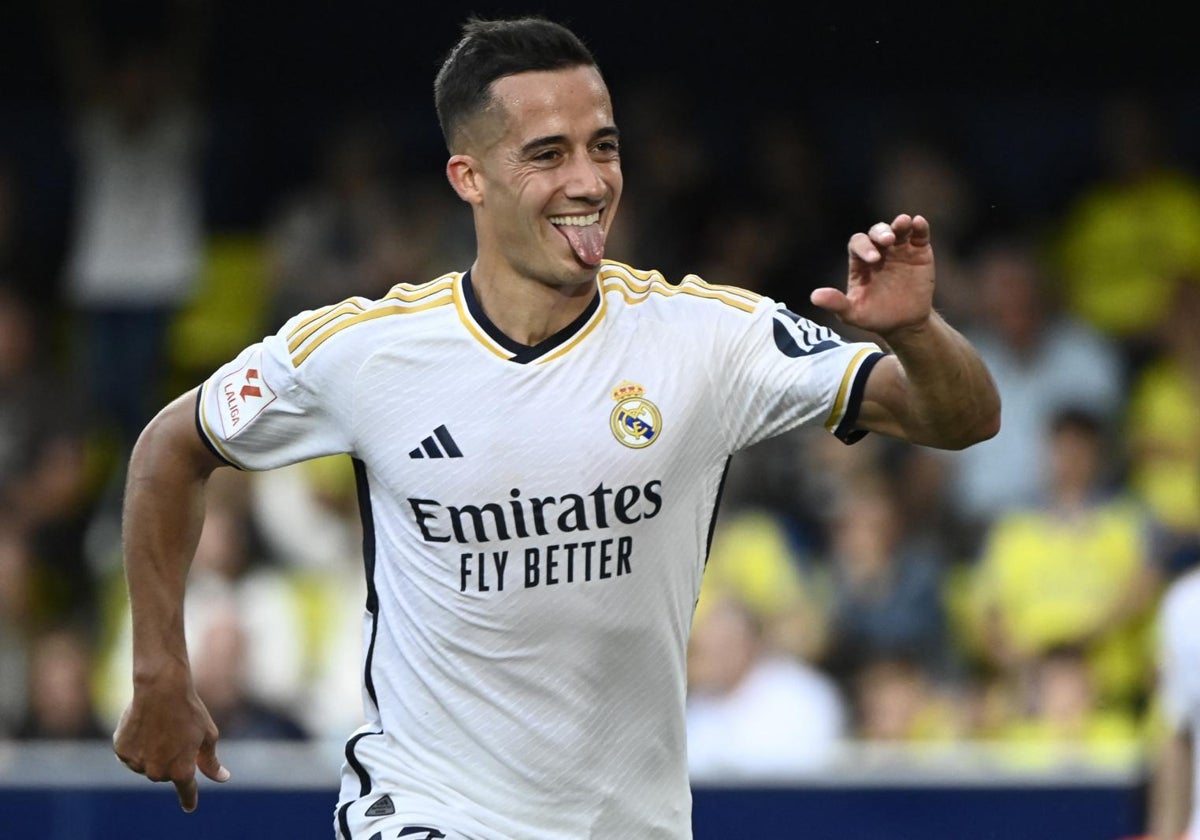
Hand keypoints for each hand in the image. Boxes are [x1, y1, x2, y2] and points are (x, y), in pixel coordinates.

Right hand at [112, 672, 229, 811]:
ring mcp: (137, 764)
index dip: (189, 799)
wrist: (161, 689)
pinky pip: (131, 754)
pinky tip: (144, 724)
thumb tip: (222, 778)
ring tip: (160, 726)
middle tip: (176, 734)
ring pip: (147, 764)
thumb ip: (210, 762)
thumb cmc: (189, 711)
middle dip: (172, 759)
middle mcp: (158, 772)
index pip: (186, 791)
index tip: (190, 806)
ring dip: (153, 752)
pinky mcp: (121, 751)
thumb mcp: (208, 735)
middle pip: (166, 773)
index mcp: (181, 771)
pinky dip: (137, 744)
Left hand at [810, 213, 935, 338]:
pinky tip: (918, 222)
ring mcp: (900, 249)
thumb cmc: (874, 316)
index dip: (864, 247)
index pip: (858, 244)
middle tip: (887, 240)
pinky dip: (920, 227)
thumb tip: (814, 297)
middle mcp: (879, 250)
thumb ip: (836, 303)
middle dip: (881, 233)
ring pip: (898, 229)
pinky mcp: (919, 252)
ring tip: (904, 222)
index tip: (873, 259)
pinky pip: (919, 235)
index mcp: (860, 261)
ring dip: (900, 224)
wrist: (903, 323)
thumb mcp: (853, 313)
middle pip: (876, 232)